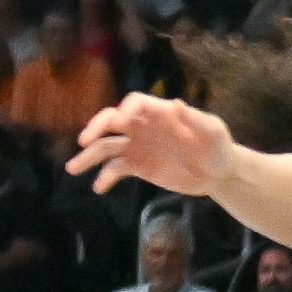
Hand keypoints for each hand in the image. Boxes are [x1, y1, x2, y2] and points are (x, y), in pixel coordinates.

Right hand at [68, 92, 231, 195]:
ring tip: (73, 169)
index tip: (121, 122)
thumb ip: (195, 119)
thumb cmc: (218, 147)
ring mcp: (138, 146)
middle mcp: (142, 126)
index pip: (135, 103)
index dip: (126, 109)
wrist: (218, 173)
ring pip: (107, 147)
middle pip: (112, 121)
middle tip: (85, 141)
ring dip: (89, 156)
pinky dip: (105, 177)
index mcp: (159, 112)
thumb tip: (177, 104)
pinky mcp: (138, 166)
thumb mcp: (213, 132)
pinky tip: (99, 187)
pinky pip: (116, 170)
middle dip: (96, 128)